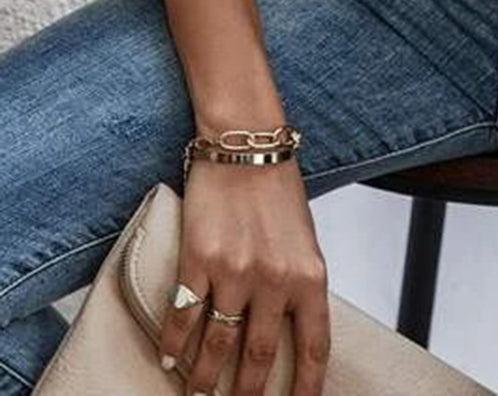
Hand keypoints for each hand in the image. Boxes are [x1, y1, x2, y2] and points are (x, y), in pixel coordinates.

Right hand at [158, 154, 329, 395]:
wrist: (245, 141)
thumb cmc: (277, 187)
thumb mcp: (303, 238)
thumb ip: (298, 282)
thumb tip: (288, 329)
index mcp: (310, 275)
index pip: (314, 347)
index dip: (307, 387)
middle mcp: (275, 280)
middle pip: (259, 359)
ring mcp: (235, 272)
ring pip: (216, 347)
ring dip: (204, 380)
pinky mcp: (199, 260)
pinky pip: (183, 316)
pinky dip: (174, 343)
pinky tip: (169, 359)